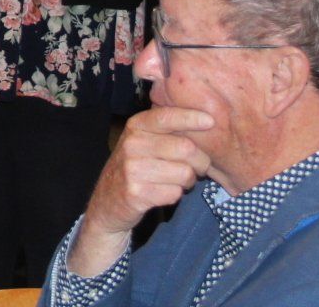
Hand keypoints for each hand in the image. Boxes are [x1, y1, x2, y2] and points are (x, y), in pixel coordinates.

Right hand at [68, 105, 214, 275]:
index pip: (168, 116)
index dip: (191, 118)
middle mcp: (132, 144)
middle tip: (197, 168)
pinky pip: (175, 193)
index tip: (210, 121)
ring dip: (188, 181)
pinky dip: (176, 195)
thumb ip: (167, 129)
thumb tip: (206, 121)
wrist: (107, 201)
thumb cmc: (135, 166)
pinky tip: (164, 193)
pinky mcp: (136, 193)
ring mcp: (132, 169)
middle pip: (186, 148)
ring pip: (185, 173)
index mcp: (136, 126)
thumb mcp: (143, 140)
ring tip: (177, 181)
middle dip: (200, 161)